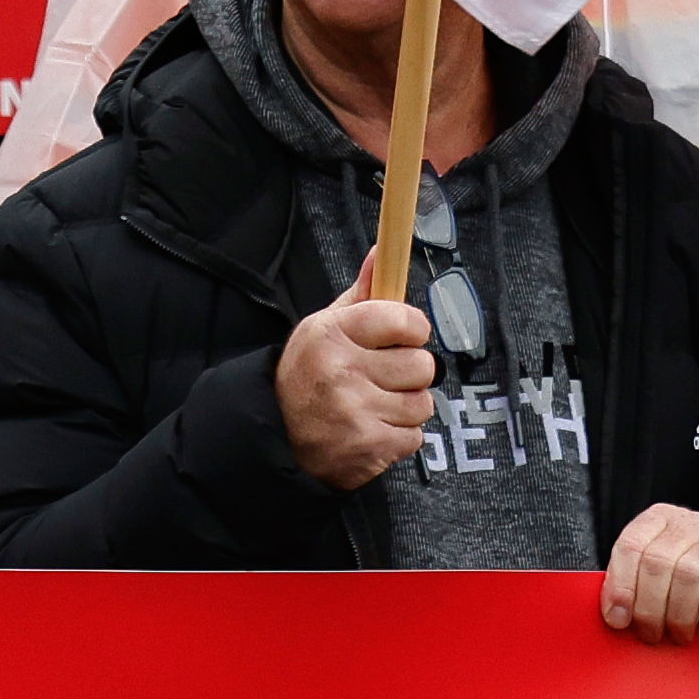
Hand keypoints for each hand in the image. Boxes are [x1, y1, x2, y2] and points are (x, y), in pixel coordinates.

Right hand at [275, 295, 437, 489]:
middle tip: (382, 379)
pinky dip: (399, 437)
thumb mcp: (324, 327)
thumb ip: (362, 294)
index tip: (401, 339)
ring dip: (405, 407)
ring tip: (375, 406)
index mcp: (333, 333)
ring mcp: (356, 411)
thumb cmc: (307, 377)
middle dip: (409, 374)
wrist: (276, 434)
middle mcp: (342, 371)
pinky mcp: (368, 446)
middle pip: (422, 365)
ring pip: (422, 403)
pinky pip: (415, 436)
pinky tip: (373, 429)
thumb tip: (383, 252)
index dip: (411, 331)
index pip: (405, 320)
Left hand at [597, 502, 698, 646]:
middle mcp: (687, 523)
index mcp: (657, 520)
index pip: (630, 546)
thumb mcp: (652, 577)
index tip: (618, 620)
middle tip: (652, 634)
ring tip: (679, 633)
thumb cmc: (684, 583)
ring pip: (688, 574)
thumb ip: (630, 586)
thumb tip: (615, 617)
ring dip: (680, 614)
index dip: (621, 587)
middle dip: (650, 608)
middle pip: (657, 563)